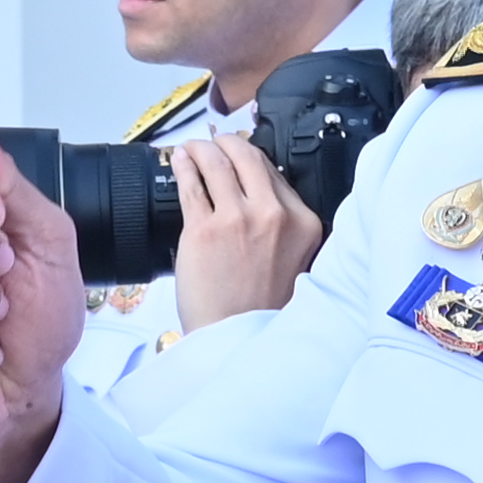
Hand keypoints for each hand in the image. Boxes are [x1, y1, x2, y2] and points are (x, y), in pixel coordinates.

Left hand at [165, 131, 325, 333]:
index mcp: (303, 222)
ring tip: (191, 148)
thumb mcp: (294, 260)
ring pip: (217, 163)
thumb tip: (257, 194)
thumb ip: (283, 226)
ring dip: (201, 148)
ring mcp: (237, 219)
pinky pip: (191, 184)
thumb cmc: (262, 307)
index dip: (250, 159)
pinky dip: (183, 165)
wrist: (238, 338)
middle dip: (226, 144)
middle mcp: (273, 215)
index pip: (274, 172)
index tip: (237, 157)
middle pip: (247, 157)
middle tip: (213, 144)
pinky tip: (179, 161)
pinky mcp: (203, 229)